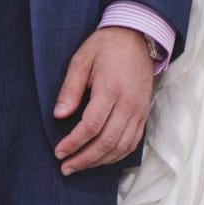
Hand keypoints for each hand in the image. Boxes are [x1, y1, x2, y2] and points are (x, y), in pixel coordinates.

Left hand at [53, 27, 154, 174]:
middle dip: (84, 159)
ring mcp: (139, 110)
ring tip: (80, 167)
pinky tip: (102, 159)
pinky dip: (117, 156)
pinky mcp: (144, 113)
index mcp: (111, 89)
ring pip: (121, 147)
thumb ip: (70, 88)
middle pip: (107, 142)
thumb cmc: (106, 46)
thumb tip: (59, 115)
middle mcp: (128, 103)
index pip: (91, 126)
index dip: (74, 143)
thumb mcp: (82, 59)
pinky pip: (133, 142)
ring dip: (99, 162)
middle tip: (66, 168)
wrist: (137, 37)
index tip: (59, 152)